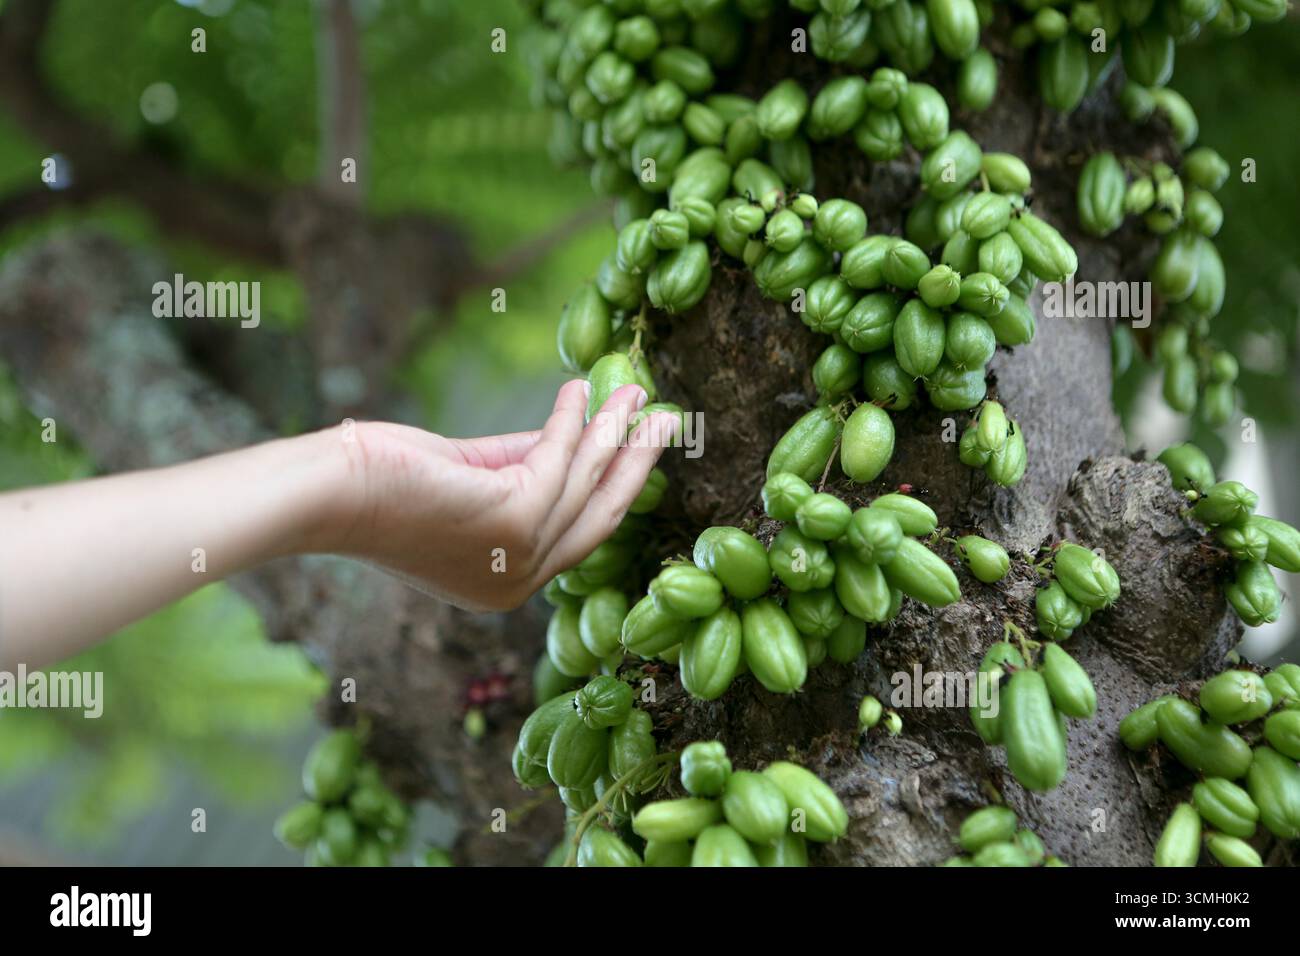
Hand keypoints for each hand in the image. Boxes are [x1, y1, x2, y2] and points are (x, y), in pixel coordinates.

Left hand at [330, 379, 675, 610]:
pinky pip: (557, 461)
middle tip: (665, 420)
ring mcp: (516, 558)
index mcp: (503, 583)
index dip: (612, 487)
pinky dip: (572, 422)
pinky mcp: (509, 521)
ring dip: (614, 435)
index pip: (575, 535)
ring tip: (633, 392)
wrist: (327, 491)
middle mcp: (516, 583)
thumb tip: (575, 430)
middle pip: (598, 518)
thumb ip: (521, 463)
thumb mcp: (468, 478)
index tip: (635, 446)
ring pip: (584, 488)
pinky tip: (577, 390)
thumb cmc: (381, 483)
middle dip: (635, 466)